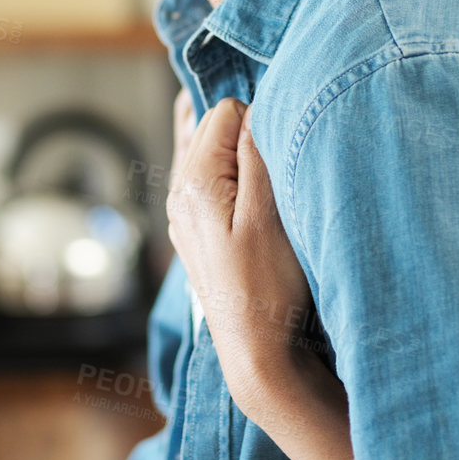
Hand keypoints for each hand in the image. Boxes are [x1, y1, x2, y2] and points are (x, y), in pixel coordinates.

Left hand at [166, 97, 316, 409]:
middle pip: (210, 126)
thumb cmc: (269, 285)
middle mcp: (178, 192)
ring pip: (208, 152)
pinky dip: (229, 175)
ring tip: (266, 181)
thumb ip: (257, 154)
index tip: (280, 154)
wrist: (255, 351)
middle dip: (244, 132)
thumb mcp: (270, 212)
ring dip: (237, 154)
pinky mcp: (195, 230)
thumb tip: (253, 108)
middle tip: (276, 165)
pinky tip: (251, 196)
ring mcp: (183, 213)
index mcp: (194, 181)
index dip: (259, 122)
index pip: (224, 111)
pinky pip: (208, 179)